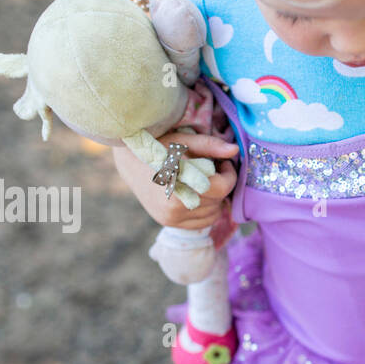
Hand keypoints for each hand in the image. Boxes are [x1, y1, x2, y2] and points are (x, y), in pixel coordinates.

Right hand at [112, 132, 239, 230]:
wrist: (129, 161)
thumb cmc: (159, 146)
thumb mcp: (183, 141)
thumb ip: (210, 145)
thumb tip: (235, 150)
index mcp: (179, 181)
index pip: (222, 187)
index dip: (229, 175)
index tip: (224, 164)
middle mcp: (175, 204)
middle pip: (218, 200)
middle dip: (221, 185)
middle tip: (212, 171)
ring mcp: (171, 216)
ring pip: (214, 213)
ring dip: (214, 199)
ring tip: (202, 183)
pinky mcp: (169, 222)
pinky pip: (203, 223)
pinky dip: (206, 211)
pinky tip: (197, 196)